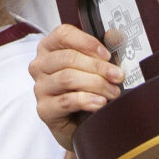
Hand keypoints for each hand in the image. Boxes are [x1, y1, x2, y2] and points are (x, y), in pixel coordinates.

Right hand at [29, 23, 123, 148]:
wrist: (80, 124)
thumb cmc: (85, 89)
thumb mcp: (96, 67)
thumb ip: (104, 50)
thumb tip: (115, 36)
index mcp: (49, 47)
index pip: (63, 34)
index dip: (87, 42)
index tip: (107, 54)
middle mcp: (40, 65)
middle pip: (68, 58)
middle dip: (98, 67)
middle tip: (118, 76)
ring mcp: (40, 87)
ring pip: (68, 78)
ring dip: (96, 84)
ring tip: (113, 92)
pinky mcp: (44, 109)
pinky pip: (66, 101)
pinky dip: (87, 101)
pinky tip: (100, 103)